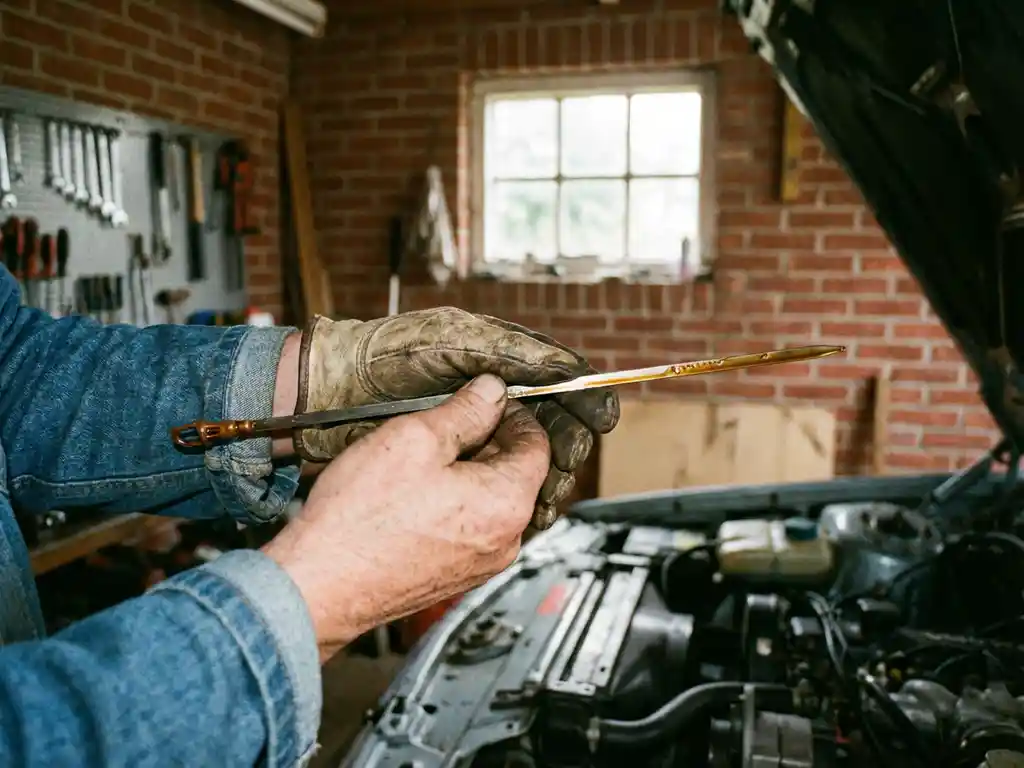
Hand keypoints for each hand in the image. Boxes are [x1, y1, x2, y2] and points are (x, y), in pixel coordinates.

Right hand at [263, 375, 547, 658]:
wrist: (320, 583)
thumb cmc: (361, 518)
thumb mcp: (414, 439)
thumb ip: (465, 411)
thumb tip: (492, 392)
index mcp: (507, 502)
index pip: (538, 444)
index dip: (515, 413)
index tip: (489, 399)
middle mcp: (506, 540)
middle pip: (519, 474)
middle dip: (492, 442)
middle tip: (451, 421)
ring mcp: (482, 564)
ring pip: (494, 501)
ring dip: (472, 472)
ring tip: (428, 456)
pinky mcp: (457, 577)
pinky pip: (473, 527)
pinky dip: (458, 502)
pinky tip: (419, 491)